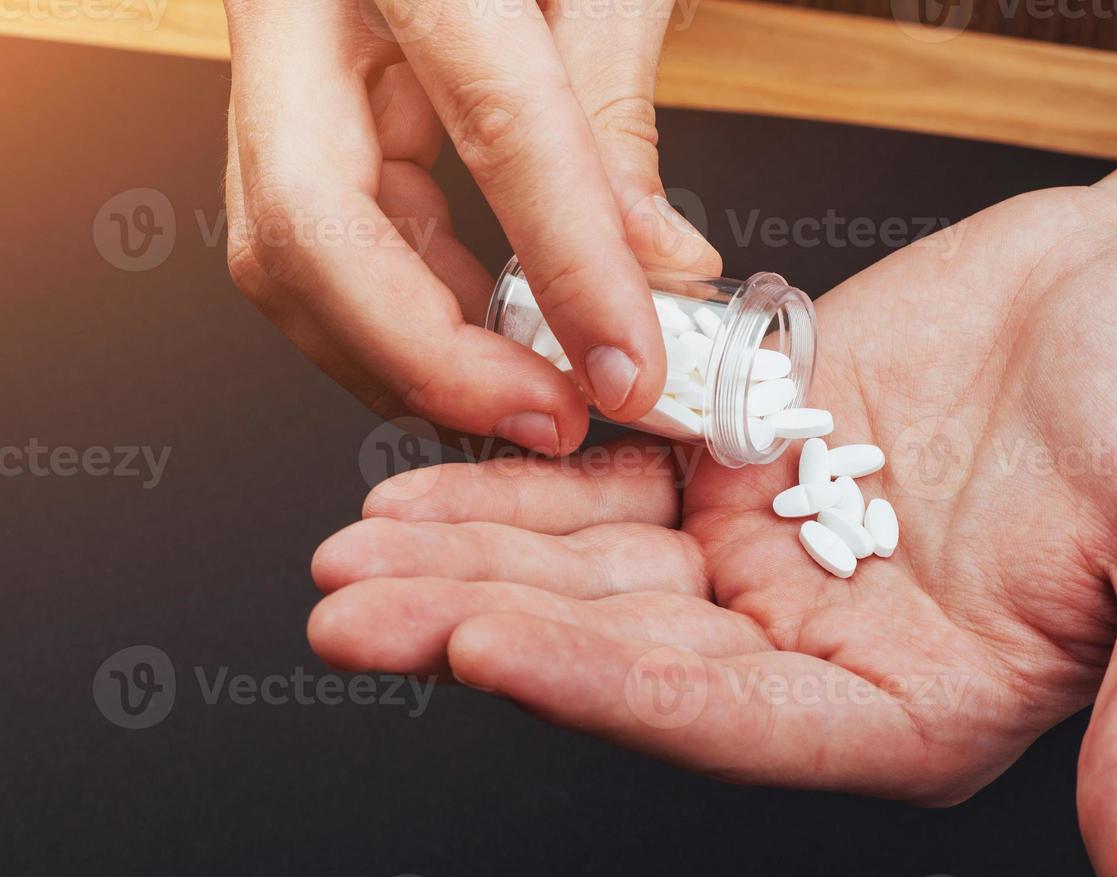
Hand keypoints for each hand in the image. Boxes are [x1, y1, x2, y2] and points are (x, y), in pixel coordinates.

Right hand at [222, 0, 717, 453]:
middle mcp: (302, 0)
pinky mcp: (290, 96)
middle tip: (546, 417)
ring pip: (293, 249)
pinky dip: (406, 303)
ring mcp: (277, 51)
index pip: (494, 122)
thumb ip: (615, 112)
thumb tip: (661, 265)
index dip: (569, 265)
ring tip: (530, 394)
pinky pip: (325, 229)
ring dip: (411, 350)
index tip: (632, 364)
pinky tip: (488, 334)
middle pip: (308, 223)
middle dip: (429, 354)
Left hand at [306, 186, 1116, 876]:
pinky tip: (430, 471)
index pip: (745, 727)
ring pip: (600, 572)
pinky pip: (615, 479)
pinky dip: (527, 474)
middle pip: (635, 659)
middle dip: (494, 631)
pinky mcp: (742, 464)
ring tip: (357, 549)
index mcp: (919, 706)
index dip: (618, 694)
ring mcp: (773, 556)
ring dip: (478, 559)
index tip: (494, 647)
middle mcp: (825, 648)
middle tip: (357, 609)